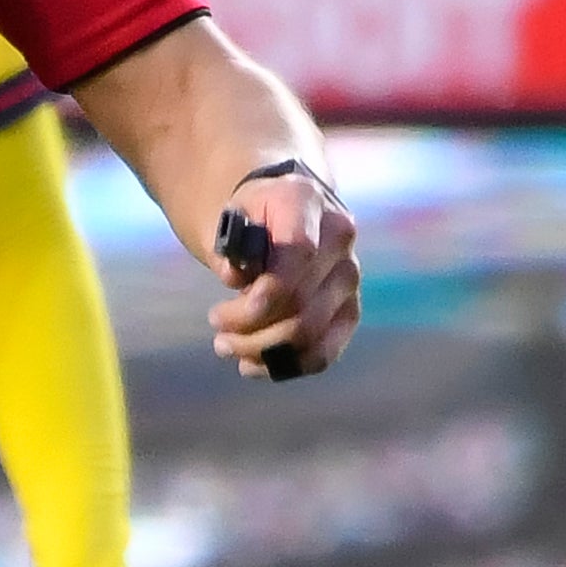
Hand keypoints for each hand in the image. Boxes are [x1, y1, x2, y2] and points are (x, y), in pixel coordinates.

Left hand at [207, 170, 359, 378]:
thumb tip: (236, 277)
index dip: (264, 292)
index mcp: (305, 201)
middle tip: (216, 326)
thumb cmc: (250, 216)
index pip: (298, 253)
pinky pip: (323, 351)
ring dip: (261, 350)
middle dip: (249, 326)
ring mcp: (349, 276)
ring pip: (310, 333)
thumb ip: (230, 246)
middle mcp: (339, 237)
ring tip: (225, 346)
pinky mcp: (349, 310)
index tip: (220, 314)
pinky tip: (252, 364)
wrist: (283, 212)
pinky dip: (285, 365)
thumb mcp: (230, 218)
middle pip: (301, 302)